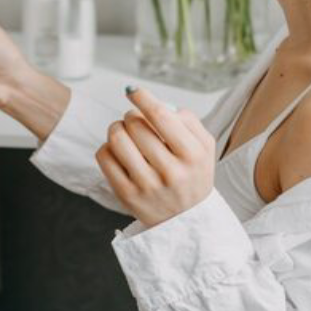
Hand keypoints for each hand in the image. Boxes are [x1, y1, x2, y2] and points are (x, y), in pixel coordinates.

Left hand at [95, 87, 216, 228]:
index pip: (161, 116)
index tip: (133, 90)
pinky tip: (118, 151)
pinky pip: (105, 157)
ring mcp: (147, 185)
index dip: (143, 98)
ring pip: (117, 140)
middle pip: (136, 125)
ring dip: (116, 128)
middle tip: (134, 119)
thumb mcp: (205, 148)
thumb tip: (158, 103)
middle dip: (131, 115)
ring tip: (124, 131)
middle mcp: (170, 172)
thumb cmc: (193, 175)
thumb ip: (188, 121)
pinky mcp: (126, 195)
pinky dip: (107, 147)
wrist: (186, 220)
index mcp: (192, 155)